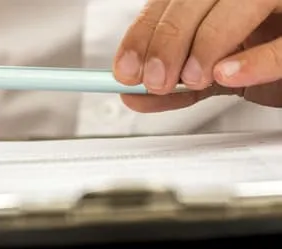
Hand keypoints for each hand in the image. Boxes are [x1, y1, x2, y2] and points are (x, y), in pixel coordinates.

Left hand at [113, 0, 281, 112]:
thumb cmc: (264, 60)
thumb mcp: (214, 73)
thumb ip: (178, 85)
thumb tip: (134, 95)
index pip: (172, 1)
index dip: (143, 33)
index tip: (126, 68)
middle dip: (167, 42)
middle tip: (154, 79)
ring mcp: (281, 5)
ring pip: (241, 2)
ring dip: (206, 43)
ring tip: (192, 77)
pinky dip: (254, 61)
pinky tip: (226, 73)